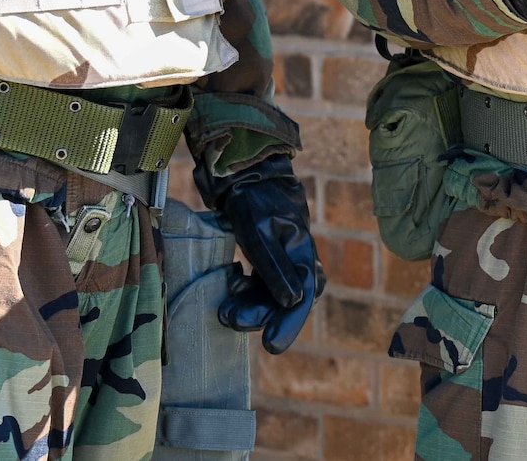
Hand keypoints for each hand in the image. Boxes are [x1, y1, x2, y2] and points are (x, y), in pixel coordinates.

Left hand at [196, 155, 321, 354]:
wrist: (245, 179)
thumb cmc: (253, 201)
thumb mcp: (258, 231)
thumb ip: (274, 266)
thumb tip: (293, 301)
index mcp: (303, 254)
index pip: (302, 298)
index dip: (288, 324)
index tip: (271, 346)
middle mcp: (299, 263)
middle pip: (285, 304)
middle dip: (258, 317)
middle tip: (228, 317)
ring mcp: (285, 265)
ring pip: (270, 299)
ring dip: (249, 308)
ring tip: (224, 308)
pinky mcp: (270, 266)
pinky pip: (261, 290)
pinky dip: (245, 294)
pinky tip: (231, 287)